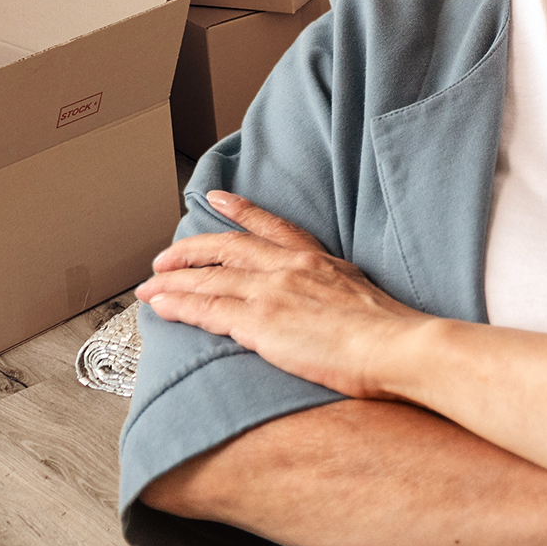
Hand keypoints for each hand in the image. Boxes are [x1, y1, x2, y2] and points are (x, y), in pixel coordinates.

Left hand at [138, 191, 431, 399]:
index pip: (273, 227)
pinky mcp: (260, 322)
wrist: (398, 346)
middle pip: (228, 249)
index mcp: (320, 260)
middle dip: (190, 252)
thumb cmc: (393, 335)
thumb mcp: (366, 298)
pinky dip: (179, 305)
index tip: (218, 199)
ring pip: (208, 279)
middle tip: (163, 257)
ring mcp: (273, 292)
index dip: (242, 211)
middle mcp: (292, 267)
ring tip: (148, 286)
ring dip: (172, 281)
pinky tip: (160, 306)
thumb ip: (340, 295)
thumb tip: (332, 308)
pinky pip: (207, 310)